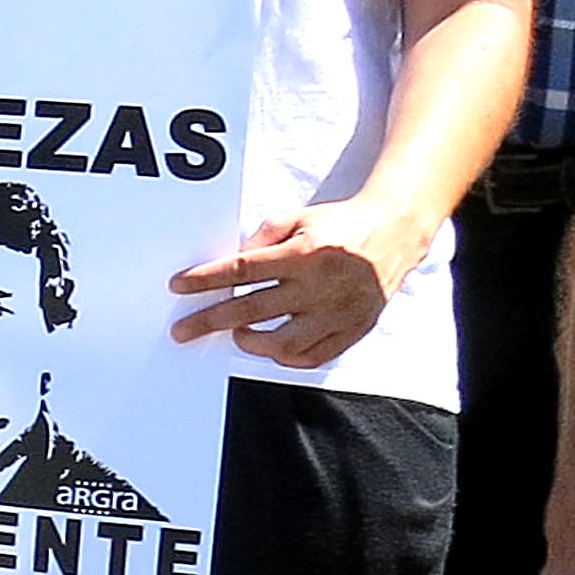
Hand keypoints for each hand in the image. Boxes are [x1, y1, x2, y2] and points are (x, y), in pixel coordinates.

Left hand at [176, 199, 418, 370]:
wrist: (394, 232)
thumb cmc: (340, 224)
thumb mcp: (298, 217)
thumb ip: (262, 237)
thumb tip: (233, 264)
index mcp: (305, 253)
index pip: (243, 269)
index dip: (206, 279)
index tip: (179, 285)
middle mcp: (320, 285)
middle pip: (253, 309)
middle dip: (210, 320)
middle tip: (183, 330)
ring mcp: (338, 312)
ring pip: (283, 343)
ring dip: (250, 342)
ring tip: (236, 334)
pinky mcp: (353, 329)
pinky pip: (314, 356)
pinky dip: (287, 357)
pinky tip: (272, 347)